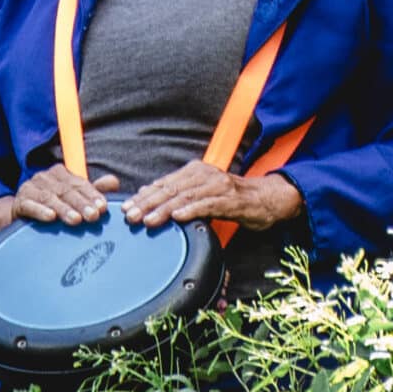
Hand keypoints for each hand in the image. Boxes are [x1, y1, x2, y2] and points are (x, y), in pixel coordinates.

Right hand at [0, 164, 121, 240]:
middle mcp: (45, 177)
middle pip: (66, 190)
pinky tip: (50, 218)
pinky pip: (29, 205)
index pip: (80, 183)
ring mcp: (30, 188)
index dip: (92, 194)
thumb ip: (93, 191)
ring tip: (76, 220)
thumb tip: (114, 182)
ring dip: (64, 209)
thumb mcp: (74, 199)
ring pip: (50, 198)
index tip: (103, 207)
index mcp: (61, 173)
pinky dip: (40, 211)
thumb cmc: (53, 206)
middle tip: (94, 216)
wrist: (21, 217)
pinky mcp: (19, 202)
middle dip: (81, 203)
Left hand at [123, 162, 303, 233]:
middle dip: (148, 203)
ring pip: (186, 197)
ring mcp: (218, 186)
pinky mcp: (230, 199)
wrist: (266, 199)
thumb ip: (178, 192)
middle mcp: (205, 175)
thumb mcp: (202, 192)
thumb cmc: (231, 198)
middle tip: (131, 216)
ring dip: (165, 209)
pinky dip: (191, 210)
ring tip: (149, 220)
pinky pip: (208, 205)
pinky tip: (178, 217)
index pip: (164, 183)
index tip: (126, 207)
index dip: (144, 196)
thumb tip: (147, 194)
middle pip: (171, 189)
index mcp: (195, 171)